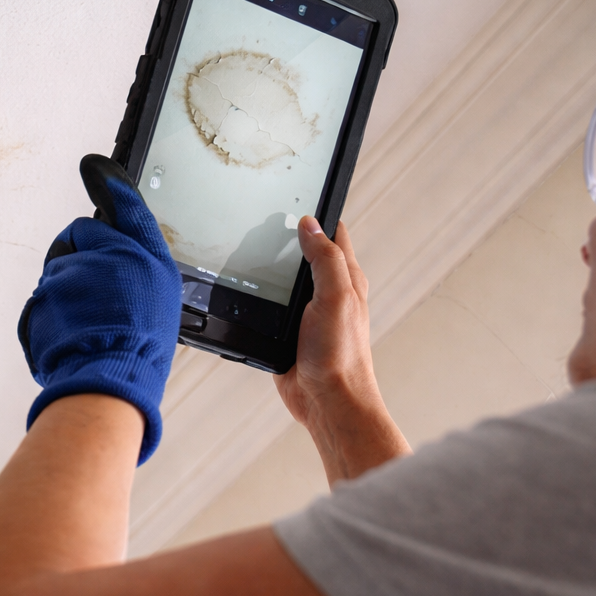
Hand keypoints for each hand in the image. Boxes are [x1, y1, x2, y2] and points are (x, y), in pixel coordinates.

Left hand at [18, 157, 180, 463]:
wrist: (109, 378)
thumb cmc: (139, 343)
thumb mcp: (157, 294)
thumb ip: (135, 256)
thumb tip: (109, 232)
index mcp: (146, 257)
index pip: (125, 207)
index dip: (110, 183)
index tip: (93, 164)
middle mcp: (111, 256)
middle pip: (80, 234)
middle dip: (81, 255)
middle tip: (99, 294)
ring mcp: (75, 273)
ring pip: (59, 265)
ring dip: (66, 286)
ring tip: (88, 319)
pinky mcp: (47, 292)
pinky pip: (43, 292)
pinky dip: (52, 308)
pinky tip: (71, 328)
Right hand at [274, 217, 408, 480]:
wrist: (326, 401)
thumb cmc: (340, 356)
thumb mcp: (336, 298)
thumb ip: (325, 260)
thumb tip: (310, 225)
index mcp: (346, 279)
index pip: (333, 234)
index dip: (317, 214)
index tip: (299, 194)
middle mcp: (328, 293)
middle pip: (306, 253)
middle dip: (289, 235)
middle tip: (267, 215)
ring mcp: (307, 313)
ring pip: (286, 279)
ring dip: (272, 266)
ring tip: (254, 244)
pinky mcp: (288, 332)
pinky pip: (272, 306)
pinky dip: (261, 296)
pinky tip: (249, 290)